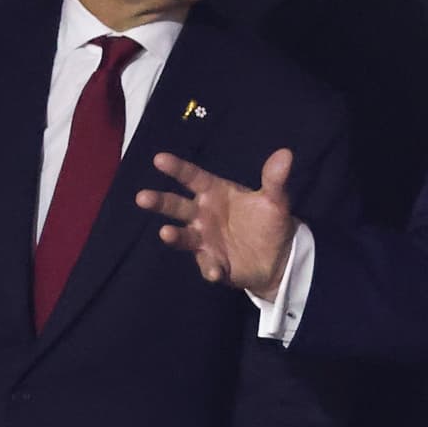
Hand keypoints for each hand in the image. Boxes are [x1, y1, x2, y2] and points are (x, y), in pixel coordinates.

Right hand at [137, 148, 296, 298]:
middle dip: (159, 201)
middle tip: (142, 197)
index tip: (159, 159)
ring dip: (175, 236)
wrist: (279, 257)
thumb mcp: (275, 200)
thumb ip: (275, 179)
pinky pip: (209, 265)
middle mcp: (203, 215)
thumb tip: (286, 154)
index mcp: (215, 193)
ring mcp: (205, 240)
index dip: (177, 168)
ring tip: (166, 233)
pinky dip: (210, 269)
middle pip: (177, 206)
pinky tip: (215, 272)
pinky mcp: (214, 263)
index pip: (192, 177)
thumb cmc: (268, 222)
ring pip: (184, 236)